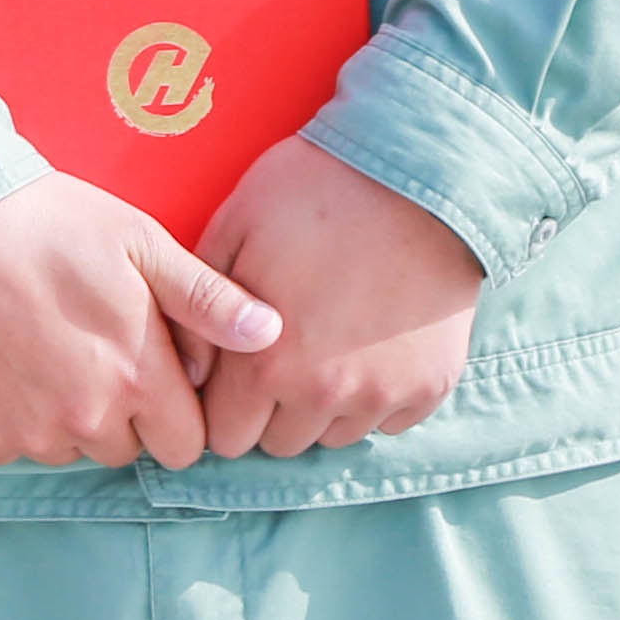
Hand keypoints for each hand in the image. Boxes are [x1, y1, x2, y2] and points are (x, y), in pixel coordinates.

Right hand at [0, 172, 283, 468]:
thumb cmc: (50, 224)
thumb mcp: (141, 244)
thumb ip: (208, 300)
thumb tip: (272, 334)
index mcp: (138, 378)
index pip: (185, 445)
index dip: (173, 409)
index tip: (148, 369)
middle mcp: (86, 421)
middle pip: (125, 450)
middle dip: (120, 413)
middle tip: (89, 349)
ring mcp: (26, 435)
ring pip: (68, 450)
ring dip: (64, 416)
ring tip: (41, 346)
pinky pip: (11, 446)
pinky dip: (10, 415)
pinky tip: (1, 359)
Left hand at [193, 137, 483, 459]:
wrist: (422, 174)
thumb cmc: (317, 190)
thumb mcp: (235, 228)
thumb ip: (201, 309)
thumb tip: (189, 372)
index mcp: (266, 364)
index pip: (225, 437)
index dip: (225, 405)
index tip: (237, 373)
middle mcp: (324, 395)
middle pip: (280, 444)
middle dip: (272, 409)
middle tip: (286, 350)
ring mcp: (383, 395)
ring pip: (335, 436)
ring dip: (326, 405)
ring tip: (332, 340)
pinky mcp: (430, 388)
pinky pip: (389, 420)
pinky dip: (379, 393)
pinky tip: (376, 338)